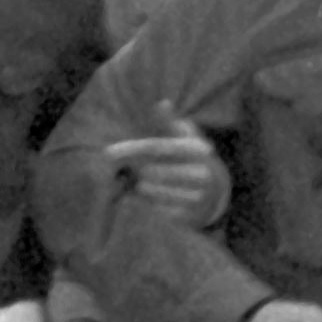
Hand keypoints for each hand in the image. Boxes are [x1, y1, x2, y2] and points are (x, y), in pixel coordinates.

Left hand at [90, 131, 228, 226]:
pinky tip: (140, 199)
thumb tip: (162, 103)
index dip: (131, 149)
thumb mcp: (183, 138)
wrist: (214, 194)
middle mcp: (201, 174)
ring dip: (140, 189)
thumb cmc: (189, 159)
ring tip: (139, 184)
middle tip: (126, 170)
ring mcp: (197, 198)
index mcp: (197, 150)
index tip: (107, 153)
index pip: (157, 147)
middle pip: (154, 171)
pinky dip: (144, 205)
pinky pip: (158, 211)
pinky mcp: (189, 217)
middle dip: (135, 170)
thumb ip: (169, 122)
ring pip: (154, 192)